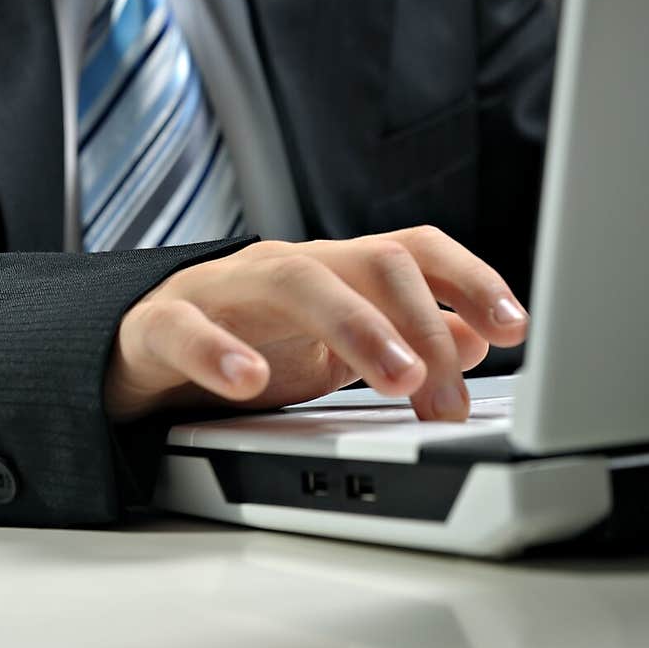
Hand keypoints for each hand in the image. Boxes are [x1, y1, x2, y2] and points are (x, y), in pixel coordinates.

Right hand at [104, 227, 528, 423]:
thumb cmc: (244, 340)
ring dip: (356, 326)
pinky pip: (188, 328)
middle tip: (448, 397)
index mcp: (335, 270)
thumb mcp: (336, 348)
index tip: (515, 325)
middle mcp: (288, 266)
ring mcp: (225, 289)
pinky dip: (220, 351)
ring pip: (295, 280)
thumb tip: (476, 337)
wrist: (134, 348)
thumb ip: (403, 339)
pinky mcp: (161, 324)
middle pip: (369, 261)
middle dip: (421, 323)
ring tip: (395, 378)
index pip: (412, 250)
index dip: (469, 279)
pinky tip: (250, 383)